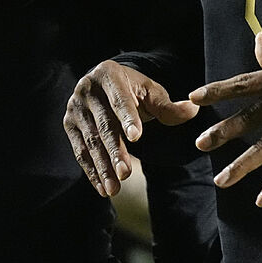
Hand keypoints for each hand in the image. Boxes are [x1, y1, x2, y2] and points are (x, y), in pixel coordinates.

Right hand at [63, 60, 198, 196]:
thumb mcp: (151, 93)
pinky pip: (80, 152)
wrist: (104, 87)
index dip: (128, 118)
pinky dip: (92, 171)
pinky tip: (102, 188)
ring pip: (90, 141)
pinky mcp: (69, 125)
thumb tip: (193, 111)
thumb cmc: (133, 90)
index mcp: (109, 74)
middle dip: (115, 151)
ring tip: (114, 188)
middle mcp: (87, 89)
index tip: (137, 138)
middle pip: (103, 124)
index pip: (120, 99)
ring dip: (102, 167)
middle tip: (126, 174)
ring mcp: (75, 108)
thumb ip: (169, 106)